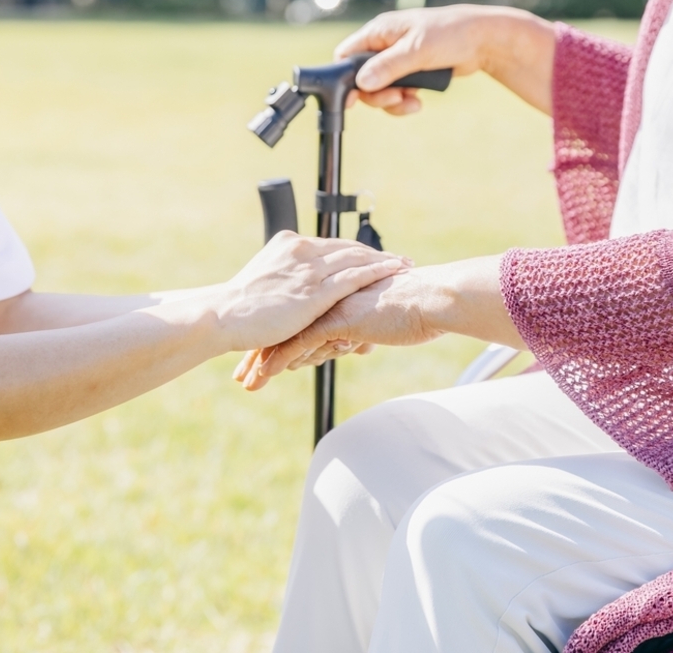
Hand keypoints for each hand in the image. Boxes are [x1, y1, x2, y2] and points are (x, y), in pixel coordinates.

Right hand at [215, 231, 411, 352]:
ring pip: (357, 258)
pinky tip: (395, 272)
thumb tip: (293, 294)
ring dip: (385, 261)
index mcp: (288, 244)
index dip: (356, 251)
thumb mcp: (262, 284)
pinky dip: (378, 271)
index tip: (374, 255)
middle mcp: (302, 250)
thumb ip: (283, 281)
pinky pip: (354, 276)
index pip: (332, 246)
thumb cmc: (237, 309)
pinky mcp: (315, 291)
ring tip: (406, 266)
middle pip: (349, 248)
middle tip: (400, 259)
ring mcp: (309, 269)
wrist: (222, 316)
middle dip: (377, 254)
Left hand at [234, 266, 450, 389]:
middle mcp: (325, 295)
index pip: (295, 314)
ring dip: (262, 360)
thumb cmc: (412, 309)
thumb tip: (352, 342)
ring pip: (286, 334)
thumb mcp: (377, 321)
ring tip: (246, 381)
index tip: (256, 353)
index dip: (274, 335)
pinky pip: (300, 342)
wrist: (431, 300)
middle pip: (283, 324)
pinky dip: (278, 360)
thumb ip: (357, 329)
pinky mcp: (336, 319)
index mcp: (332, 291)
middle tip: (241, 372)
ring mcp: (329, 306)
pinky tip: (262, 375)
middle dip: (260, 350)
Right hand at [335, 5, 554, 116]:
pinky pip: (396, 93)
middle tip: (396, 99)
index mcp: (379, 32)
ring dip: (393, 101)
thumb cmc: (451, 34)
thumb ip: (388, 67)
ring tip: (412, 103)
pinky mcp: (410, 73)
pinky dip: (404, 102)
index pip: (347, 55)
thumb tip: (362, 82)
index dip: (345, 78)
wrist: (484, 41)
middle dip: (377, 95)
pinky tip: (418, 102)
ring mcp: (397, 60)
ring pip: (379, 90)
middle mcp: (384, 45)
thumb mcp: (417, 50)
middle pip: (362, 79)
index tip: (353, 98)